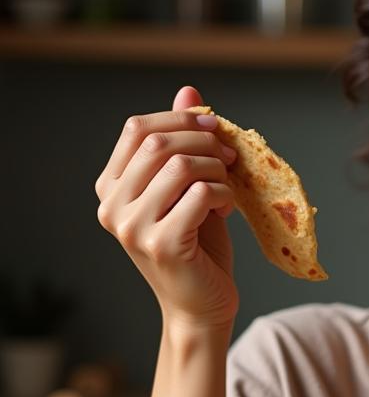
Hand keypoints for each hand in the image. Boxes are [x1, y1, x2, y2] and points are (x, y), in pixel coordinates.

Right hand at [95, 85, 238, 332]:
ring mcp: (132, 227)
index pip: (138, 128)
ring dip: (217, 170)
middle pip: (159, 144)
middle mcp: (112, 205)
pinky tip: (228, 210)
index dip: (181, 120)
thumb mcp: (189, 189)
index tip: (215, 127)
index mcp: (110, 186)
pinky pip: (201, 195)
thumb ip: (184, 144)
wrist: (201, 305)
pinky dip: (224, 195)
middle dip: (204, 142)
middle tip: (231, 157)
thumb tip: (188, 91)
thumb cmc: (197, 247)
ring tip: (228, 188)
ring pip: (181, 166)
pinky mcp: (162, 244)